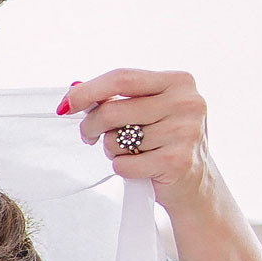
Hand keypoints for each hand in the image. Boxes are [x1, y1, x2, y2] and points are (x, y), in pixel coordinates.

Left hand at [60, 70, 220, 214]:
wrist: (194, 182)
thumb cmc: (164, 141)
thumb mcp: (148, 110)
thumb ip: (116, 97)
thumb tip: (74, 88)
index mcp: (178, 81)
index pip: (122, 78)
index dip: (88, 91)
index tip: (66, 105)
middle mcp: (186, 103)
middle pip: (113, 111)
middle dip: (91, 126)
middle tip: (89, 135)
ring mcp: (184, 132)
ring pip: (116, 140)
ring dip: (112, 150)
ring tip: (130, 152)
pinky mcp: (177, 161)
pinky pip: (125, 165)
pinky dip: (123, 168)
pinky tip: (140, 167)